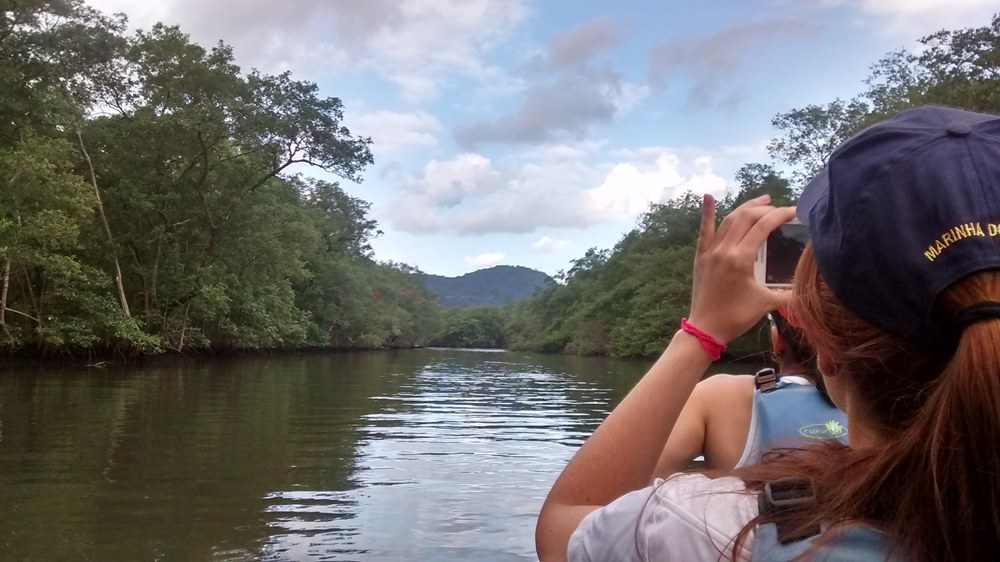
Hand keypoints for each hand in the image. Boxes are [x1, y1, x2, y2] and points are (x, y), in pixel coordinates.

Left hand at [687, 194, 795, 342]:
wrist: (706, 328)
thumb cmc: (737, 317)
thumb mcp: (766, 303)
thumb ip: (790, 294)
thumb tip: (811, 290)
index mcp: (741, 259)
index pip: (763, 227)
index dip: (780, 215)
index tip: (794, 212)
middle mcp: (725, 250)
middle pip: (747, 218)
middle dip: (766, 209)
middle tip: (779, 209)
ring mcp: (710, 251)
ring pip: (728, 220)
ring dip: (746, 208)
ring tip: (763, 201)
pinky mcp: (701, 256)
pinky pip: (704, 230)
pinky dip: (707, 212)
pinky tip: (708, 196)